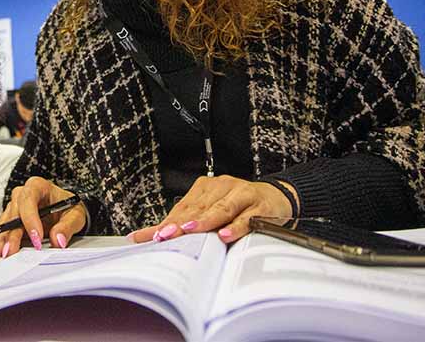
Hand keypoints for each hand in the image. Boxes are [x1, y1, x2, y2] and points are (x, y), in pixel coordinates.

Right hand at [0, 177, 85, 258]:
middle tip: (12, 251)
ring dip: (2, 238)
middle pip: (14, 212)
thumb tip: (58, 239)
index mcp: (38, 186)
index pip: (29, 198)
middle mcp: (23, 194)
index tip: (36, 238)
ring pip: (5, 221)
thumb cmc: (68, 207)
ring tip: (1, 253)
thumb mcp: (75, 215)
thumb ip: (67, 226)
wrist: (65, 210)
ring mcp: (15, 206)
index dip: (30, 218)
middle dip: (12, 233)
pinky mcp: (11, 219)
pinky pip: (3, 229)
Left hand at [130, 175, 295, 243]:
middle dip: (179, 224)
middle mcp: (221, 186)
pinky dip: (235, 227)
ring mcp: (241, 194)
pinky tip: (224, 235)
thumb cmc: (239, 208)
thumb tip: (148, 237)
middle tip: (164, 236)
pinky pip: (245, 217)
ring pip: (220, 209)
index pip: (182, 207)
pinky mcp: (260, 206)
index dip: (167, 222)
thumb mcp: (211, 212)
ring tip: (189, 231)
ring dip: (204, 222)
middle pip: (197, 208)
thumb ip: (185, 225)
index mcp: (205, 187)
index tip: (151, 236)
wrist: (277, 198)